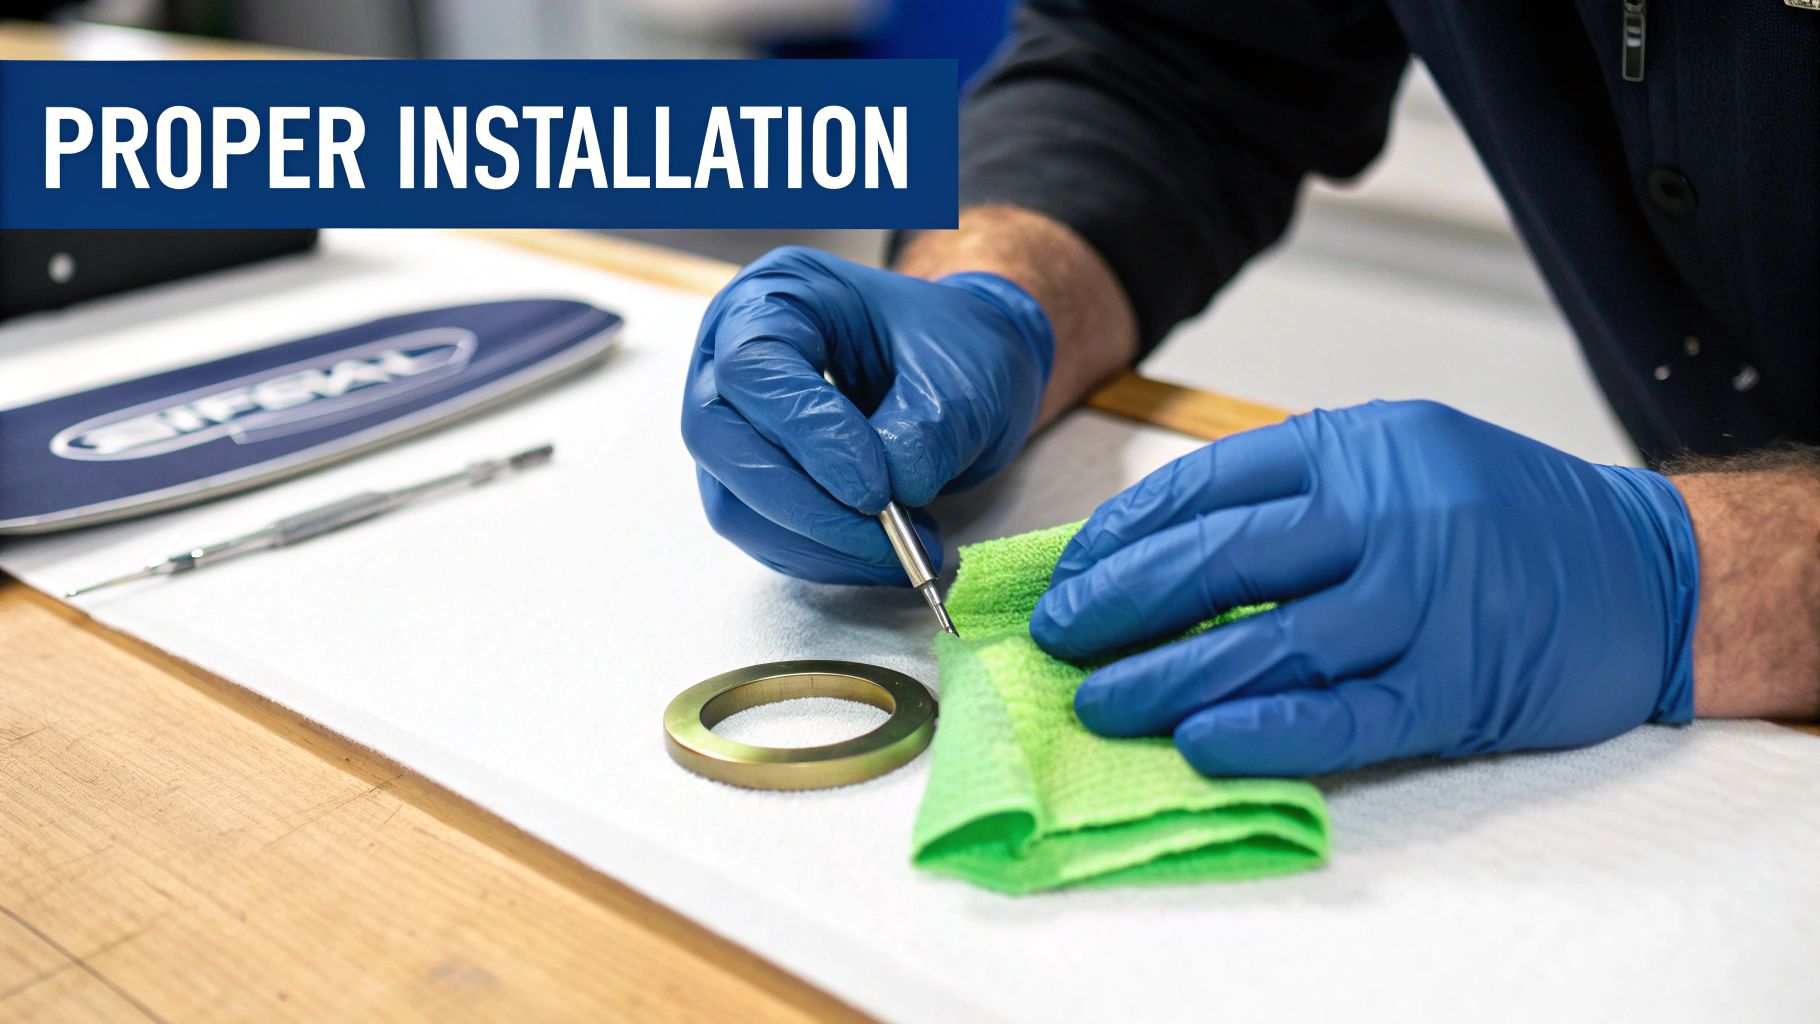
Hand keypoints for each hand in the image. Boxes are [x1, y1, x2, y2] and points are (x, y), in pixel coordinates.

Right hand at [682, 247, 1052, 583]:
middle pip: (720, 440)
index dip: (808, 436)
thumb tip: (894, 490)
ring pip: (733, 502)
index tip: (876, 489)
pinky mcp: (748, 481)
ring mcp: (733, 422)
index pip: (754, 370)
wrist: (957, 369)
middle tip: (886, 539)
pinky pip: (762, 535)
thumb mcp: (962, 372)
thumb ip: (927, 427)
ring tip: (901, 548)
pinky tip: (877, 554)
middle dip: (805, 505)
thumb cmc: (951, 345)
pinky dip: (821, 558)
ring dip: (816, 543)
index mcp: (777, 297)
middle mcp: (731, 355)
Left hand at [1030, 400, 1699, 775]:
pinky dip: (1263, 733)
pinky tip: (1196, 743)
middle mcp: (1388, 514)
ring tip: (1099, 701)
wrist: (1649, 569)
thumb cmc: (1503, 513)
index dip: (1123, 536)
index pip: (1208, 486)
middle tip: (1059, 638)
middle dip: (1120, 604)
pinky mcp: (1456, 687)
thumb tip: (1157, 547)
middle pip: (1220, 561)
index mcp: (1361, 446)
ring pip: (1267, 646)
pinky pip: (1341, 716)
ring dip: (1166, 679)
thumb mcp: (1400, 456)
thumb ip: (1295, 491)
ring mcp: (1424, 603)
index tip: (1068, 573)